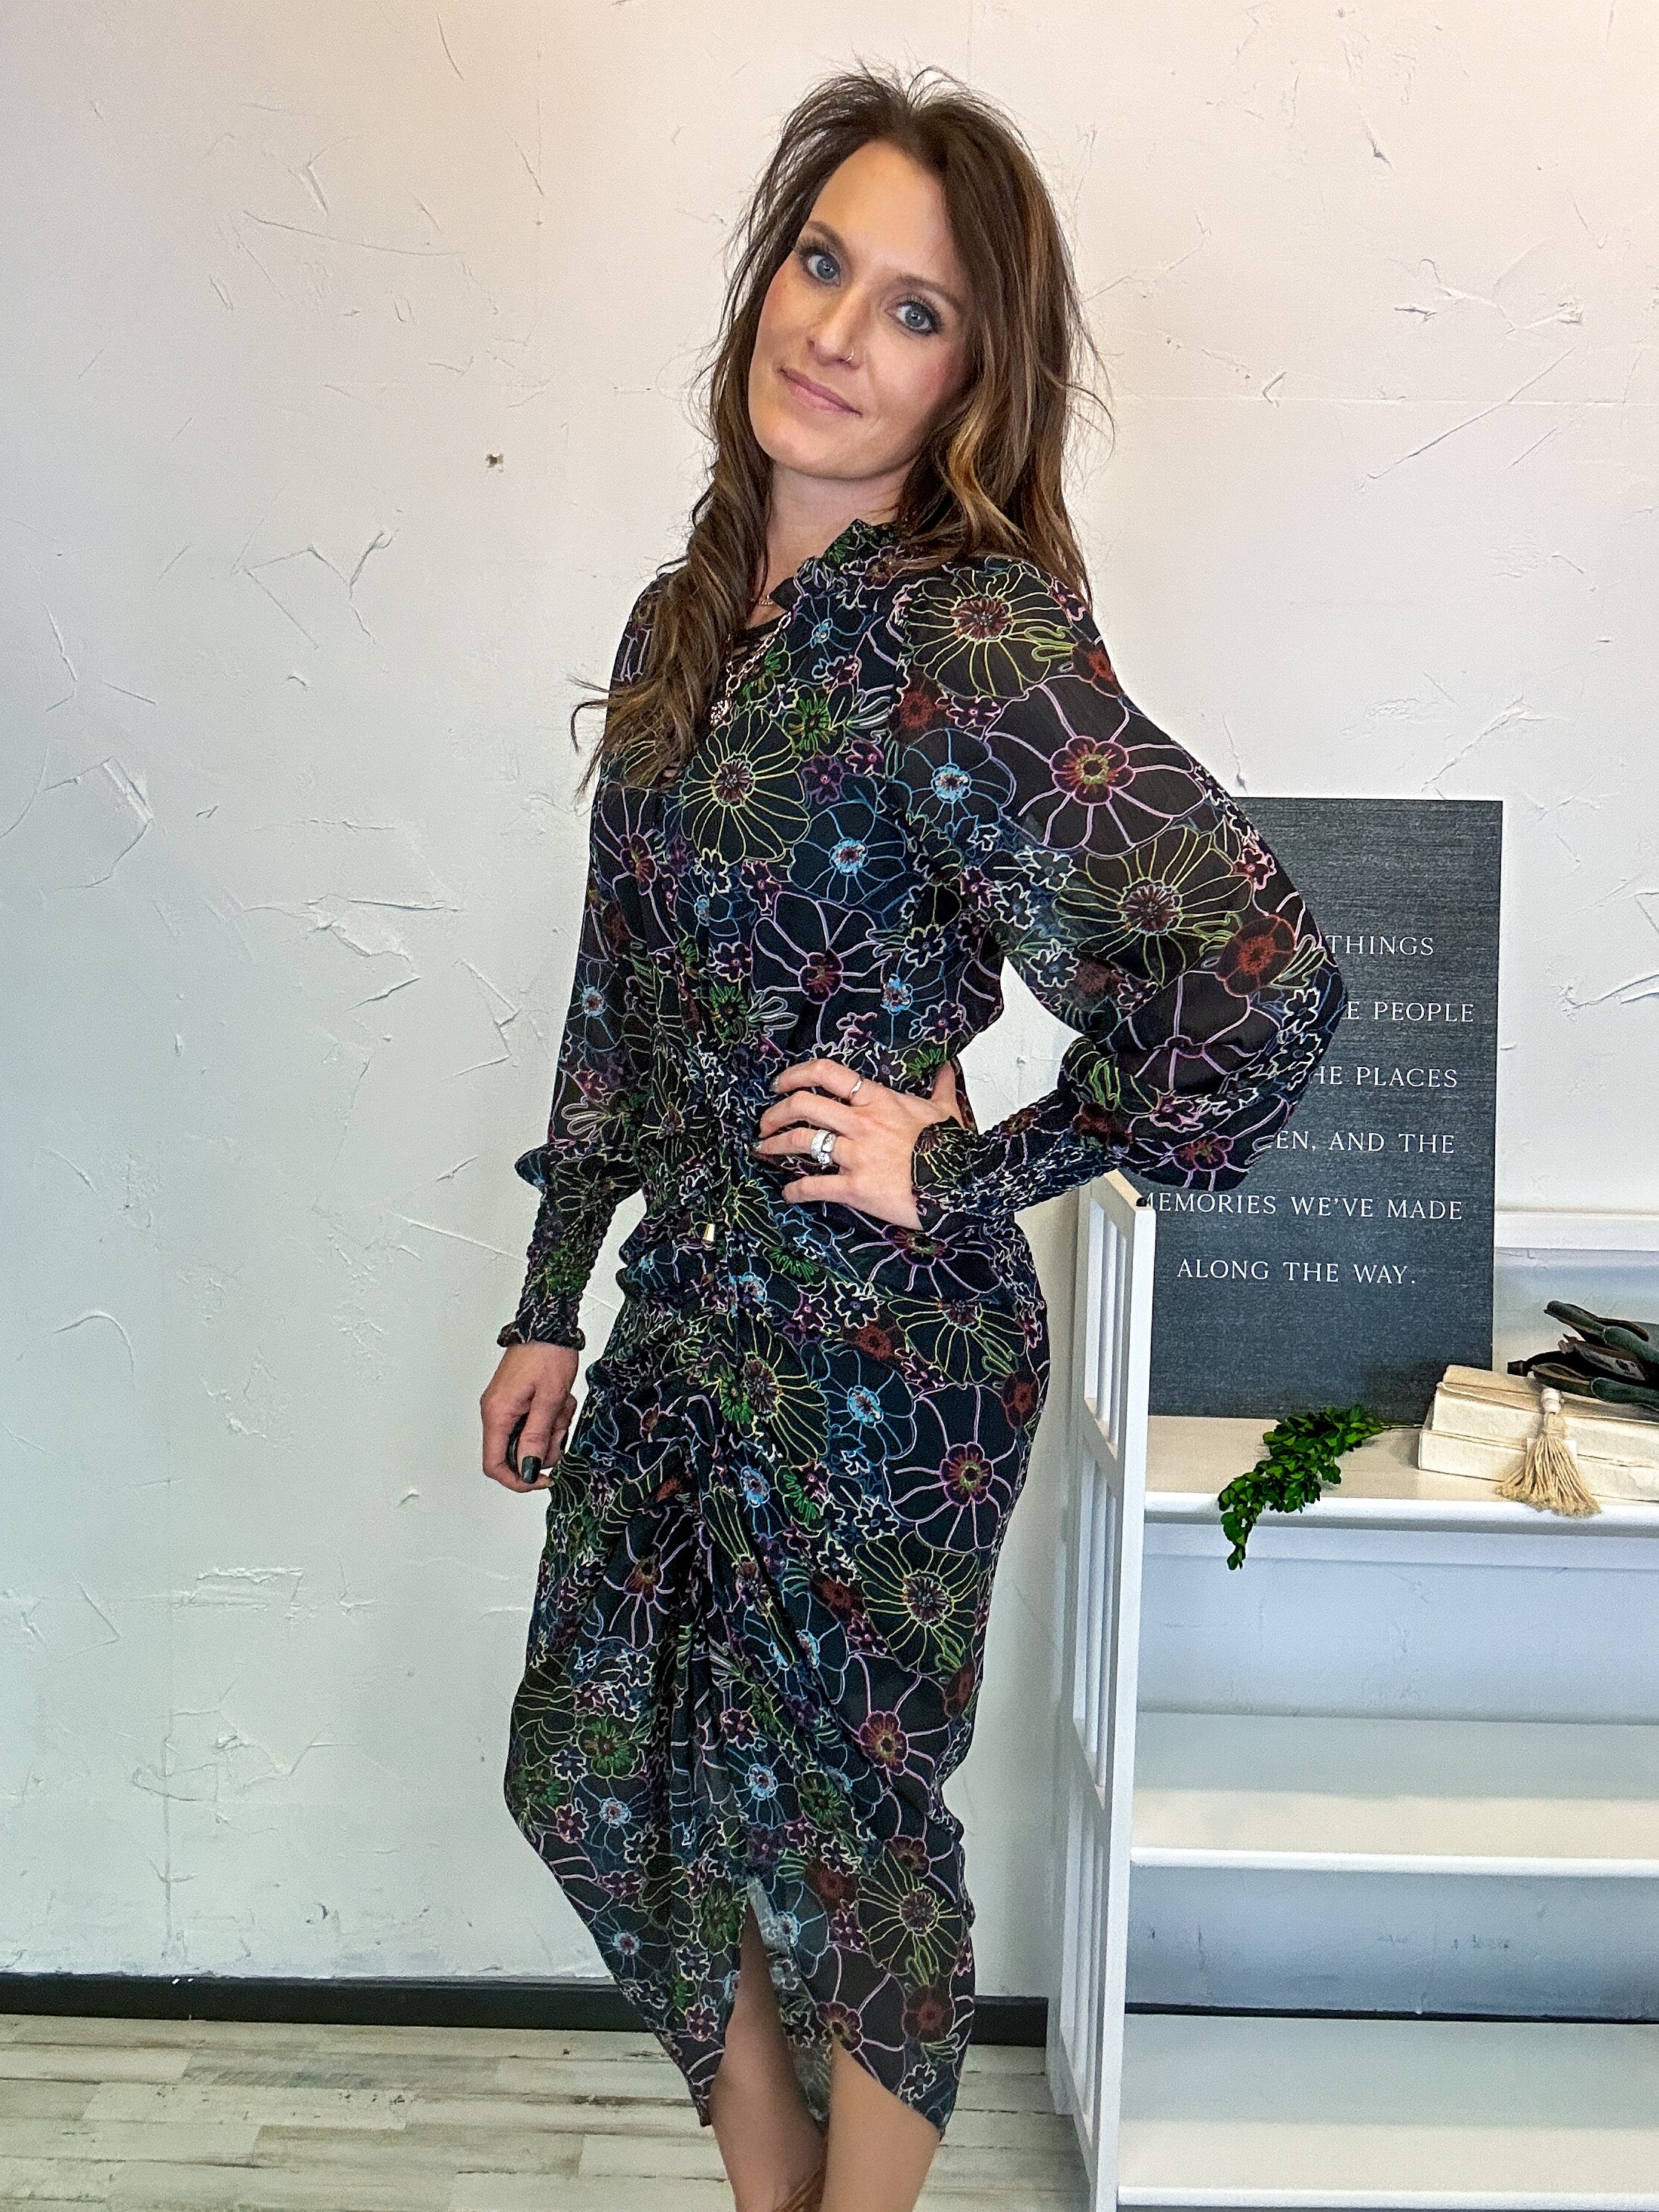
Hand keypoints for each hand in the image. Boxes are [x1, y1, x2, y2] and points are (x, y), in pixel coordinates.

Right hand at [480, 1342, 578, 1491]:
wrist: (548, 1324)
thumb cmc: (548, 1353)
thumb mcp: (549, 1399)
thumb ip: (537, 1436)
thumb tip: (528, 1468)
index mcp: (497, 1413)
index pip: (495, 1465)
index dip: (519, 1479)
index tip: (543, 1479)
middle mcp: (496, 1412)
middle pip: (515, 1454)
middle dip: (543, 1447)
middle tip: (560, 1427)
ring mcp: (506, 1407)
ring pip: (528, 1438)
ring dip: (551, 1429)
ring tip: (562, 1406)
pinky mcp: (517, 1401)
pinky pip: (533, 1422)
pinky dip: (550, 1417)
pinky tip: (560, 1401)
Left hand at [755, 1057, 963, 1229]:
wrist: (962, 1185)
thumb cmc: (952, 1149)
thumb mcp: (945, 1111)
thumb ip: (940, 1087)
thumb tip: (946, 1069)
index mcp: (878, 1100)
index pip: (826, 1074)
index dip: (795, 1075)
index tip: (780, 1084)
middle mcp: (861, 1123)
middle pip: (803, 1105)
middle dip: (776, 1113)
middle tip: (766, 1122)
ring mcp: (855, 1155)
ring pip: (801, 1142)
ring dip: (776, 1145)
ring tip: (765, 1149)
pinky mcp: (855, 1188)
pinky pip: (814, 1185)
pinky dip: (795, 1189)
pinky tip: (788, 1192)